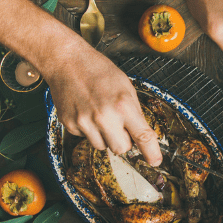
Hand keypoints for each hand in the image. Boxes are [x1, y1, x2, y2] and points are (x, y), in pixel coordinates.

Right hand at [41, 44, 161, 164]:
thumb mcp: (126, 87)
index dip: (151, 152)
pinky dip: (89, 130)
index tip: (155, 161)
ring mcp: (85, 122)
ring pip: (102, 147)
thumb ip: (134, 113)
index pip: (142, 136)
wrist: (67, 62)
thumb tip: (141, 136)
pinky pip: (86, 138)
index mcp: (123, 105)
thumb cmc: (98, 71)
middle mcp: (104, 117)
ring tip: (99, 114)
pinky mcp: (70, 125)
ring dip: (105, 136)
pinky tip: (86, 111)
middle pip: (121, 149)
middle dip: (123, 141)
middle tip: (119, 125)